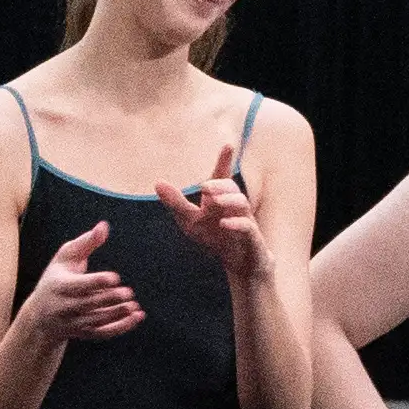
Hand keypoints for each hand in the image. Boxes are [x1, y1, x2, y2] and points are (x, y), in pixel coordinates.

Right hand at [16, 220, 142, 347]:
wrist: (40, 316)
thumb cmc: (56, 279)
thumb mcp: (65, 258)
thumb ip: (85, 242)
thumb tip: (104, 226)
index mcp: (59, 286)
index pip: (79, 285)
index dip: (97, 282)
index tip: (115, 277)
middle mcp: (65, 306)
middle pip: (89, 304)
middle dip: (109, 299)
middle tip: (128, 293)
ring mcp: (74, 322)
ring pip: (98, 320)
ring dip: (117, 314)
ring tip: (134, 305)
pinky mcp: (84, 333)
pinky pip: (103, 333)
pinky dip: (121, 327)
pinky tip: (137, 317)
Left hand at [164, 151, 270, 275]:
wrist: (239, 263)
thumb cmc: (215, 237)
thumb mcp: (190, 221)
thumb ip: (176, 203)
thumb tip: (157, 182)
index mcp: (219, 199)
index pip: (222, 176)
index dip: (224, 161)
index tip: (228, 145)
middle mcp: (233, 205)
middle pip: (231, 187)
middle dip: (219, 185)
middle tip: (204, 187)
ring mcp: (244, 220)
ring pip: (242, 204)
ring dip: (228, 200)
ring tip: (213, 201)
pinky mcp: (251, 238)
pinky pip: (248, 228)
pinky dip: (237, 224)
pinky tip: (224, 223)